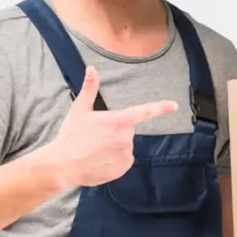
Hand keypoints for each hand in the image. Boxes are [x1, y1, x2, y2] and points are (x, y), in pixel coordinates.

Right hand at [42, 66, 177, 188]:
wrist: (62, 166)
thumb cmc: (70, 136)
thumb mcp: (79, 110)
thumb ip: (90, 88)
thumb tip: (92, 68)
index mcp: (119, 121)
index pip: (145, 112)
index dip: (161, 108)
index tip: (174, 106)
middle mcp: (126, 137)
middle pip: (127, 130)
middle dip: (115, 131)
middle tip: (95, 136)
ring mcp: (126, 154)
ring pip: (125, 146)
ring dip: (113, 147)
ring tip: (94, 150)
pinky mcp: (123, 168)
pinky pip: (123, 160)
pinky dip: (113, 160)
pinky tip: (98, 161)